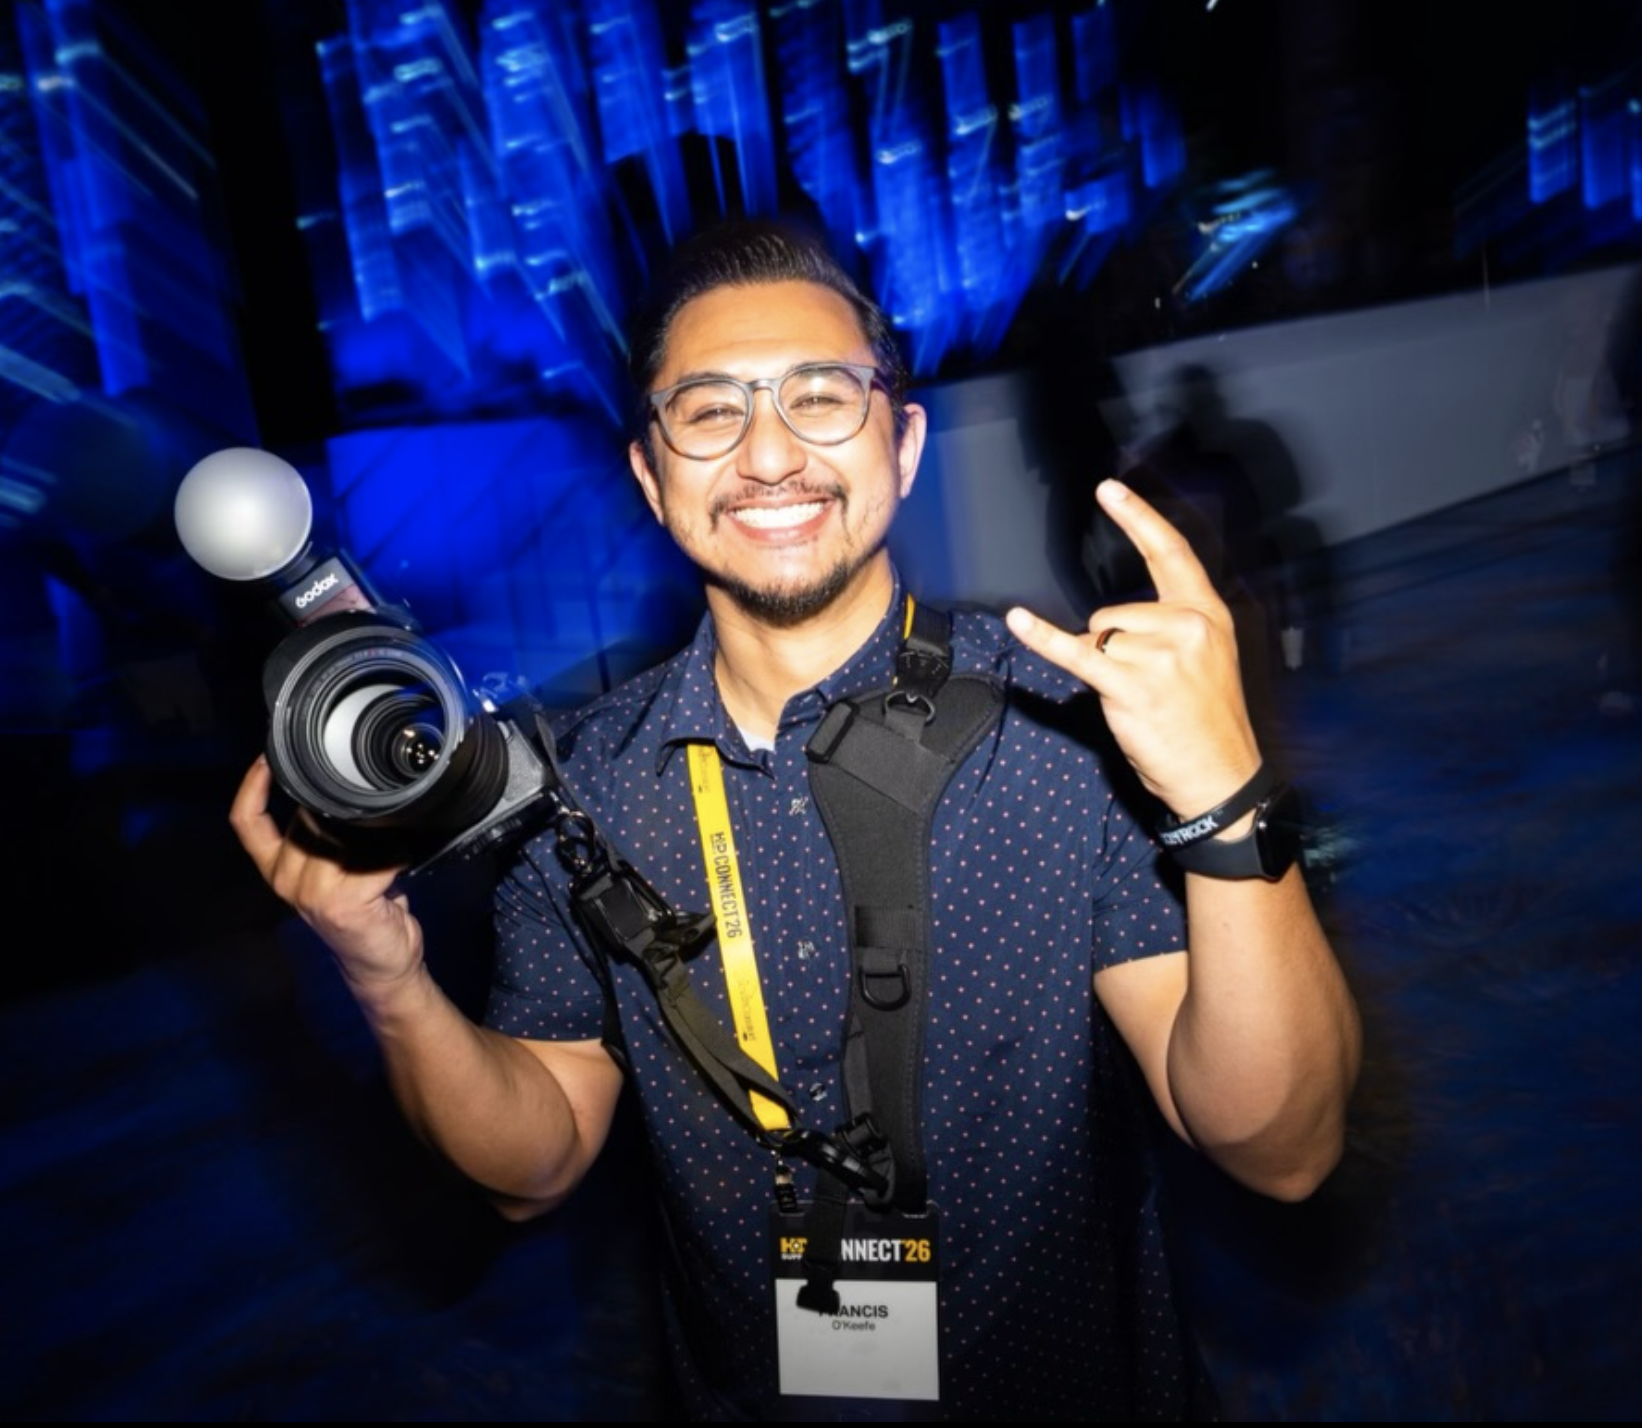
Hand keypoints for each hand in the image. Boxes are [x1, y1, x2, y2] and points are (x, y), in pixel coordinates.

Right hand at [229, 755, 423, 994]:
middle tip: (373, 826)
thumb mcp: (330, 868)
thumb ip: (323, 835)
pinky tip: (401, 865)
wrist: (381, 964)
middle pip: (311, 817)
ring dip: (377, 838)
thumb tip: (342, 792)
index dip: (252, 785)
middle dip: (347, 814)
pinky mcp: (343, 902)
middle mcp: (287, 880)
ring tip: (387, 851)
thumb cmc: (362, 910)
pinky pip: (379, 858)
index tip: (268, 757)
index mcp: (278, 868)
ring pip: (347, 834)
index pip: (247, 823)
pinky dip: (397, 856)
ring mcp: (312, 892)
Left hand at [1006, 479, 1260, 817]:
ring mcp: (1159, 655)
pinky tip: (1017, 619)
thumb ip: (1172, 627)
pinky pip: (1075, 653)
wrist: (1222, 777)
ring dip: (1104, 668)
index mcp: (1208, 614)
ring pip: (1097, 637)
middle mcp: (1187, 626)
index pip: (1171, 552)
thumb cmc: (1208, 722)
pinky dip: (1042, 638)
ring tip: (1141, 700)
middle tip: (1148, 687)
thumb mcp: (1206, 659)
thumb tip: (1114, 620)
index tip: (1108, 489)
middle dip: (1113, 646)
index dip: (1138, 518)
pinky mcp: (1130, 685)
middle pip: (1112, 611)